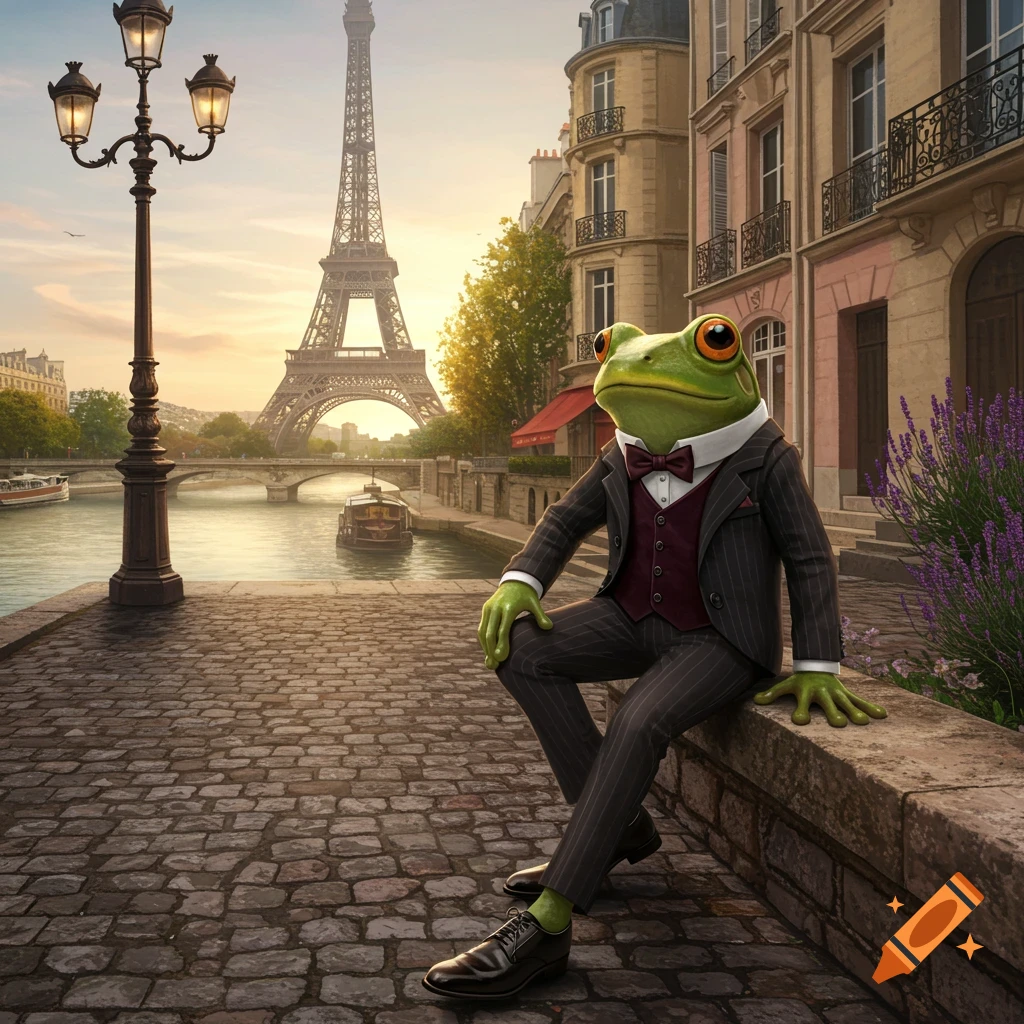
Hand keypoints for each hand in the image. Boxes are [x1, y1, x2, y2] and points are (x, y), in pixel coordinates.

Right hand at [478, 581, 551, 669]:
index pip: (502, 629)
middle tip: (494, 666)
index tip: (501, 659)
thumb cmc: (527, 595)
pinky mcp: (485, 609)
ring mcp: (488, 608)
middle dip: (491, 650)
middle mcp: (496, 608)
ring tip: (490, 663)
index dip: (501, 645)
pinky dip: (483, 641)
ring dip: (485, 648)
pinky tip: (488, 652)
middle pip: (490, 633)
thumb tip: (549, 627)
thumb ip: (540, 616)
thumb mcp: (535, 603)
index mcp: (509, 607)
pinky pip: (482, 628)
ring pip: (483, 632)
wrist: (515, 581)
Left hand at [753, 671, 887, 726]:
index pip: (802, 703)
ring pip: (847, 703)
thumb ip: (772, 693)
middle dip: (833, 713)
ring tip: (863, 722)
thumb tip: (756, 701)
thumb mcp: (786, 685)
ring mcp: (836, 693)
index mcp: (806, 693)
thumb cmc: (800, 680)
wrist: (817, 665)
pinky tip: (882, 715)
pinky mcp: (847, 693)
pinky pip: (860, 701)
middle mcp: (823, 693)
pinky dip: (870, 707)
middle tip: (839, 723)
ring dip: (855, 712)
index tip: (799, 720)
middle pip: (828, 704)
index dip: (800, 712)